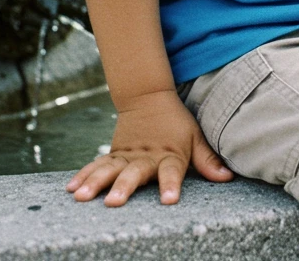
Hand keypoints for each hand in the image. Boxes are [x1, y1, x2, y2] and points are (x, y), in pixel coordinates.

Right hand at [65, 89, 232, 205]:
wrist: (149, 96)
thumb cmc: (176, 123)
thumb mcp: (194, 137)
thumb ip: (207, 160)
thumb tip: (227, 178)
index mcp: (168, 154)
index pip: (171, 171)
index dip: (170, 185)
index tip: (169, 200)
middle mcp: (145, 157)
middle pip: (134, 173)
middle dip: (124, 187)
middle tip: (114, 202)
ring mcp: (126, 155)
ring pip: (109, 170)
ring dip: (95, 182)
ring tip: (82, 196)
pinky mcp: (113, 154)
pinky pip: (96, 165)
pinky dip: (83, 175)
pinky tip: (71, 189)